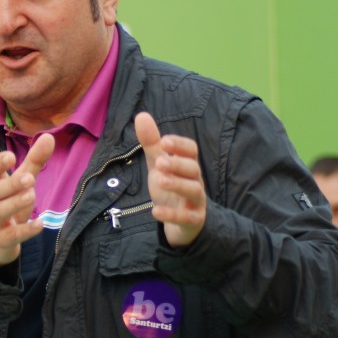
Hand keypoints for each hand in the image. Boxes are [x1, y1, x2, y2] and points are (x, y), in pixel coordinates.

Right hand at [0, 134, 54, 268]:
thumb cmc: (6, 204)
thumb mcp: (19, 184)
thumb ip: (33, 161)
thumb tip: (49, 136)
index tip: (10, 156)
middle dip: (11, 184)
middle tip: (29, 177)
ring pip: (1, 211)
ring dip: (16, 203)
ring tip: (31, 195)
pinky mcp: (2, 240)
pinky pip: (12, 235)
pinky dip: (25, 231)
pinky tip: (40, 224)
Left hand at [135, 112, 206, 247]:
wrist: (181, 222)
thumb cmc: (171, 187)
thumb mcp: (158, 164)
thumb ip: (151, 143)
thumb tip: (141, 115)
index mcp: (187, 164)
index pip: (191, 150)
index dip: (179, 145)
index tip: (164, 142)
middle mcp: (195, 180)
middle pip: (193, 169)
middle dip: (177, 164)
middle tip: (159, 162)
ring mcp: (196, 201)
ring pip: (193, 191)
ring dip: (177, 185)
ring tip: (159, 180)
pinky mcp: (193, 220)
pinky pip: (187, 217)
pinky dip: (172, 215)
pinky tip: (155, 211)